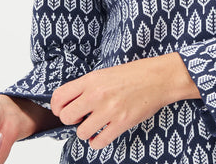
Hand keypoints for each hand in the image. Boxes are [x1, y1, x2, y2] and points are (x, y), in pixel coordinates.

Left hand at [51, 53, 198, 149]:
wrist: (158, 78)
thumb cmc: (134, 74)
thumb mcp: (105, 73)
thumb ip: (87, 86)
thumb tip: (70, 102)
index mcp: (91, 80)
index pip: (59, 97)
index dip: (57, 107)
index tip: (62, 110)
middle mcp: (97, 94)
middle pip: (66, 117)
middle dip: (71, 120)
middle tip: (81, 117)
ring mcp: (109, 110)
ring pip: (81, 132)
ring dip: (86, 131)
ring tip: (95, 124)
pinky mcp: (121, 123)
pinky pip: (98, 142)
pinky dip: (97, 142)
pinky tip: (102, 134)